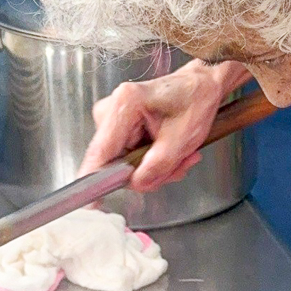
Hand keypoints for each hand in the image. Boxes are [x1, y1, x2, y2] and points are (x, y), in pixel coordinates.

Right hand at [78, 60, 247, 190]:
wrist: (200, 86)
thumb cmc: (194, 101)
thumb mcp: (183, 139)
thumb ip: (158, 166)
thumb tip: (136, 183)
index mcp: (125, 104)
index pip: (101, 152)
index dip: (95, 180)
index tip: (90, 203)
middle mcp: (111, 109)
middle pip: (114, 163)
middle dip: (147, 173)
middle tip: (175, 167)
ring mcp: (113, 119)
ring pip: (124, 164)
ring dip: (154, 168)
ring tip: (179, 156)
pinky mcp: (118, 127)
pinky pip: (129, 157)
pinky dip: (152, 161)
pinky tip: (171, 152)